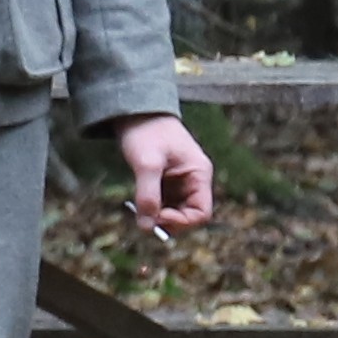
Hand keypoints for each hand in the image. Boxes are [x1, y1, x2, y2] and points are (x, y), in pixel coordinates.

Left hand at [111, 115, 216, 234]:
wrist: (135, 110)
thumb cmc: (146, 131)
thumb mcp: (146, 164)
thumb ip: (148, 196)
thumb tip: (147, 227)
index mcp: (199, 174)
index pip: (202, 213)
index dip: (181, 222)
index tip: (157, 217)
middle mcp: (194, 181)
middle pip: (188, 216)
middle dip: (168, 221)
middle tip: (144, 218)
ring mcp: (180, 182)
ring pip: (174, 212)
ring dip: (158, 216)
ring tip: (139, 210)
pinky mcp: (166, 182)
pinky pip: (164, 204)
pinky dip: (152, 208)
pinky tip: (138, 204)